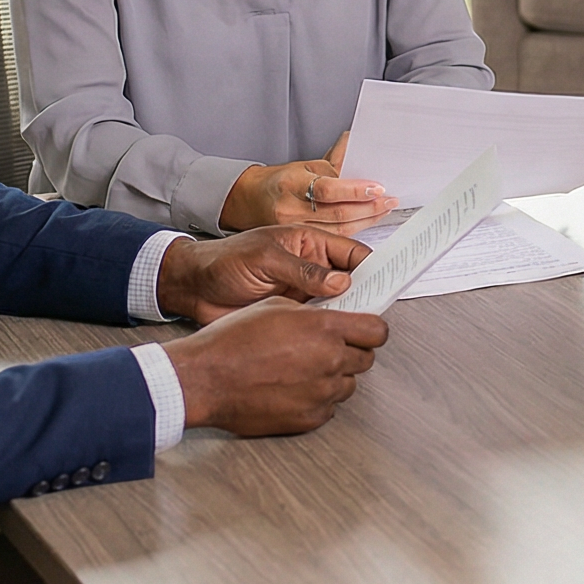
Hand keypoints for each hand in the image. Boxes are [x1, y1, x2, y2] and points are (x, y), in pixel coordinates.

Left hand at [156, 228, 367, 322]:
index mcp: (308, 243)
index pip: (351, 253)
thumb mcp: (265, 259)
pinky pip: (319, 324)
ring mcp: (303, 294)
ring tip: (359, 327)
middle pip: (352, 281)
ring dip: (347, 316)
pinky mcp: (293, 317)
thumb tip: (341, 281)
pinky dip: (329, 332)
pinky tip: (334, 340)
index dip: (374, 265)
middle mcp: (311, 269)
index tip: (391, 277)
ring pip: (338, 306)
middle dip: (366, 293)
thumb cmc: (224, 262)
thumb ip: (303, 270)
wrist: (193, 289)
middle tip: (377, 309)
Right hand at [163, 299, 390, 436]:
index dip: (371, 330)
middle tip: (327, 348)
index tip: (363, 331)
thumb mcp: (276, 307)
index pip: (378, 331)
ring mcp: (321, 393)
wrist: (205, 379)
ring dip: (334, 376)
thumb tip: (331, 318)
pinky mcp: (310, 418)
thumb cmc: (232, 341)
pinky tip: (292, 389)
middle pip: (366, 358)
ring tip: (303, 369)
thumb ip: (313, 313)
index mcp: (325, 329)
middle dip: (351, 351)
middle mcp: (329, 361)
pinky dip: (317, 398)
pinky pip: (328, 406)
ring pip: (348, 384)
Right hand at [222, 132, 392, 231]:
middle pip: (337, 213)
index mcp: (292, 184)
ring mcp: (293, 230)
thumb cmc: (279, 181)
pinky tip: (367, 222)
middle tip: (389, 200)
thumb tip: (358, 142)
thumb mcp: (304, 165)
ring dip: (366, 219)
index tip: (377, 188)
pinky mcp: (298, 243)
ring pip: (338, 229)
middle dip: (368, 207)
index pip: (328, 189)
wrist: (249, 201)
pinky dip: (354, 229)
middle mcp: (291, 209)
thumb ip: (334, 160)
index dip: (355, 189)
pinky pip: (332, 238)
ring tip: (384, 209)